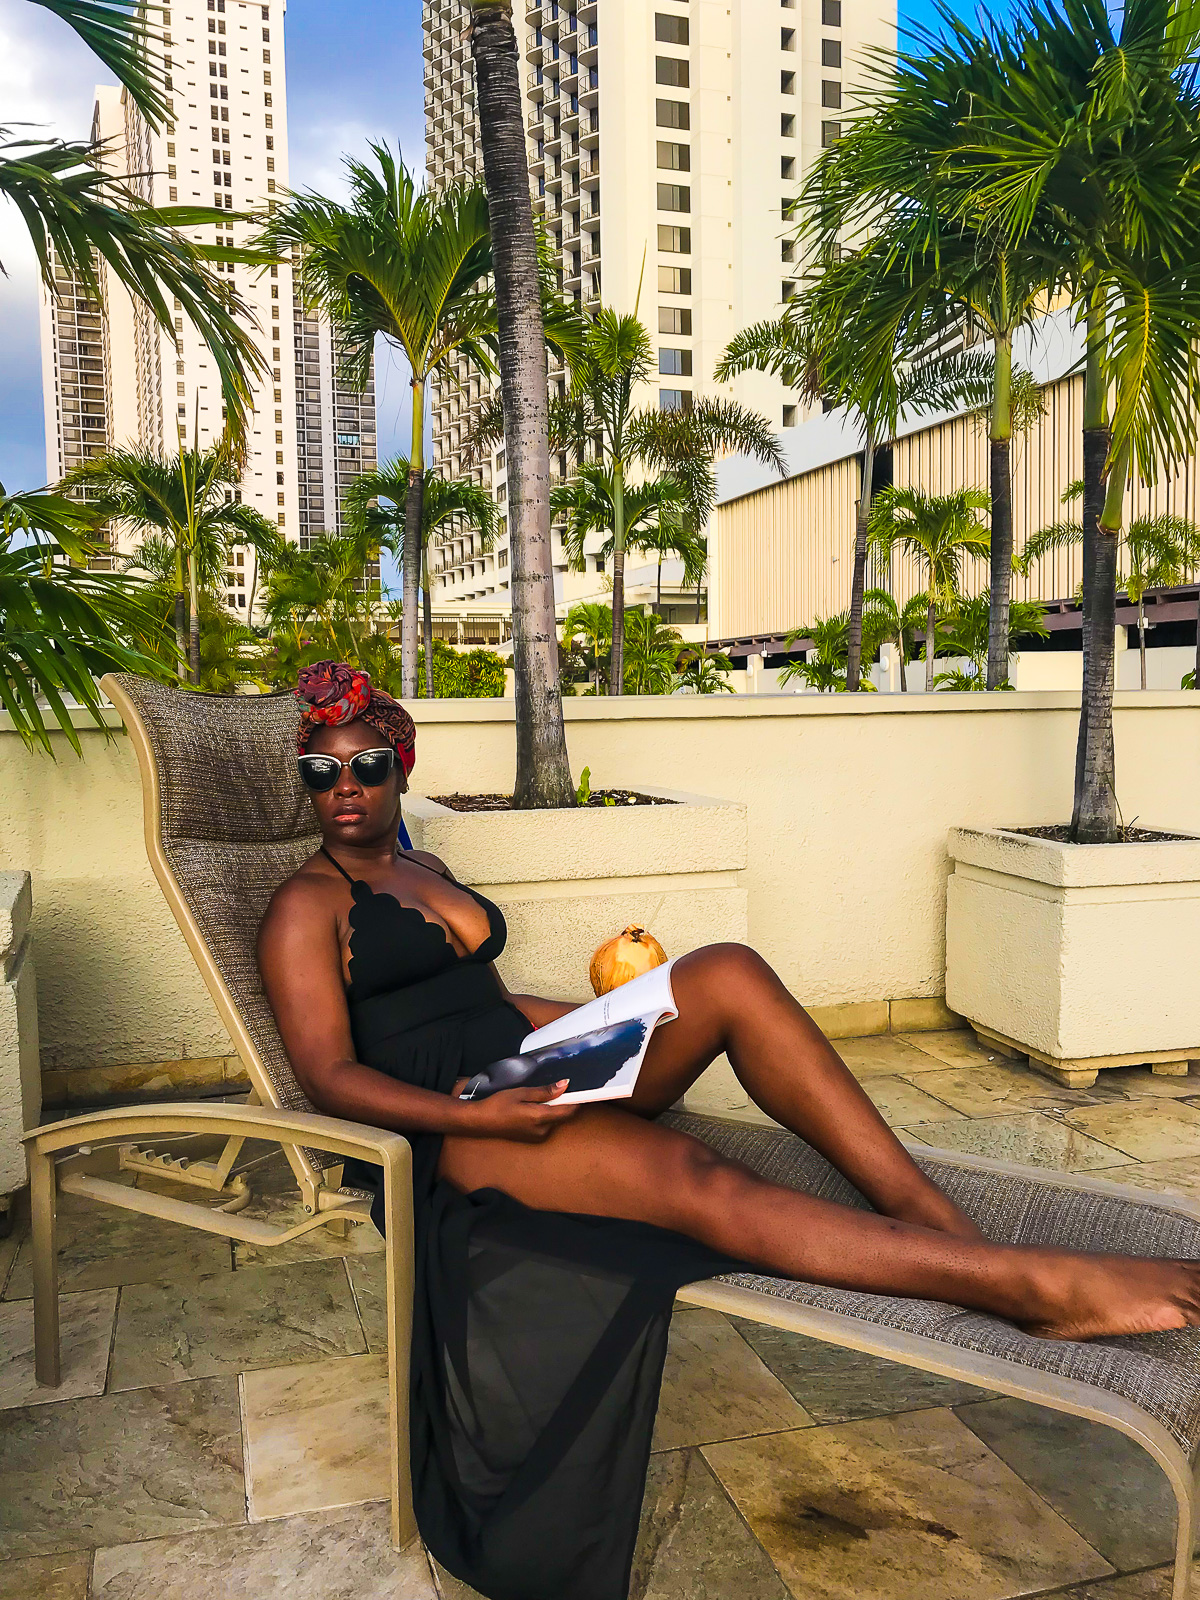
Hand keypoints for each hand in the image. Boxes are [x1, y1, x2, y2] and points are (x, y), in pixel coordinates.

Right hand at [455, 1080, 578, 1141]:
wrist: (481, 1121)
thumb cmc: (498, 1105)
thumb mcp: (522, 1092)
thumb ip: (545, 1091)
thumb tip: (564, 1085)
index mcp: (540, 1118)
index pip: (568, 1110)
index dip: (576, 1099)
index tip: (578, 1088)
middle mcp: (542, 1131)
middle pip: (563, 1116)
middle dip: (564, 1102)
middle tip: (557, 1088)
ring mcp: (538, 1137)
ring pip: (556, 1120)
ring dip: (554, 1109)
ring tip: (540, 1097)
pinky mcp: (533, 1138)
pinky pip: (547, 1125)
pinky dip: (547, 1115)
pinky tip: (534, 1107)